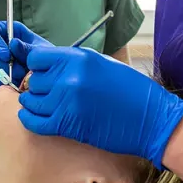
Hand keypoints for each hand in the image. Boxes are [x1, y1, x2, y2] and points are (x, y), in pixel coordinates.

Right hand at [0, 21, 50, 91]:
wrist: (47, 76)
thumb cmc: (44, 58)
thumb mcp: (40, 50)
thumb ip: (27, 47)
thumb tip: (13, 43)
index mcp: (6, 32)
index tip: (6, 55)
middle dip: (0, 65)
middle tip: (18, 73)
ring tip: (17, 81)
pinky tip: (9, 87)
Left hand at [17, 44, 182, 167]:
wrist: (152, 119)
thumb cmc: (131, 90)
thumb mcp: (101, 63)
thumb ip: (73, 62)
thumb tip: (48, 64)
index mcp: (78, 58)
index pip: (36, 57)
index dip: (37, 66)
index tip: (43, 73)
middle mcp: (69, 77)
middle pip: (33, 80)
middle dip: (38, 86)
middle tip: (48, 92)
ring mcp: (66, 102)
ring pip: (31, 100)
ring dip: (34, 103)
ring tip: (44, 105)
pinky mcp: (67, 125)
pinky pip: (34, 122)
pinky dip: (30, 120)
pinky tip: (34, 117)